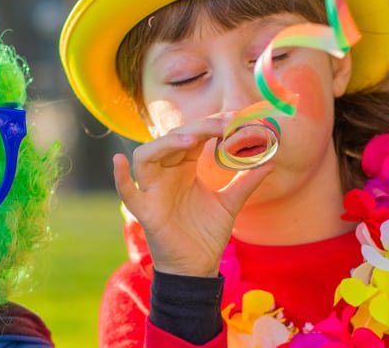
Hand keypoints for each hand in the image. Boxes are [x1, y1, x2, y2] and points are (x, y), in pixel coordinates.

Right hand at [113, 118, 273, 276]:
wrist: (198, 267)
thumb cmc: (205, 234)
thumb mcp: (230, 204)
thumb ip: (246, 182)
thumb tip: (269, 161)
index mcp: (182, 168)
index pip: (192, 136)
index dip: (211, 125)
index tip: (236, 119)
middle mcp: (165, 174)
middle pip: (172, 140)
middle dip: (198, 129)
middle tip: (225, 125)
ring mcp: (152, 190)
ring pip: (146, 155)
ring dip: (166, 144)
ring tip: (190, 141)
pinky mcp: (145, 211)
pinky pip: (127, 192)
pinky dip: (120, 177)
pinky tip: (119, 161)